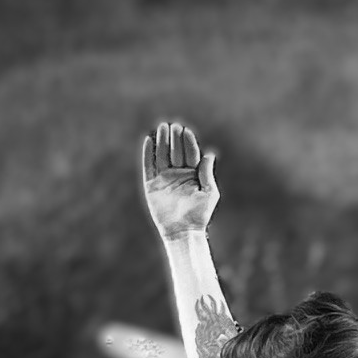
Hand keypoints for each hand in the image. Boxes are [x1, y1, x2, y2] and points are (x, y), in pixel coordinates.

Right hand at [142, 120, 218, 239]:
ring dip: (162, 142)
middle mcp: (178, 175)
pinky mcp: (152, 186)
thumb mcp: (209, 193)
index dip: (188, 142)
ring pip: (162, 156)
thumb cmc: (199, 215)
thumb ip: (206, 173)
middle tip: (174, 126)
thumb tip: (209, 154)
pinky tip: (148, 141)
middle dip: (175, 139)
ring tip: (162, 127)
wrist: (183, 231)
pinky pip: (148, 167)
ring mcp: (164, 179)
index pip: (190, 154)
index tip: (186, 131)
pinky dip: (148, 154)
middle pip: (175, 152)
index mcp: (193, 176)